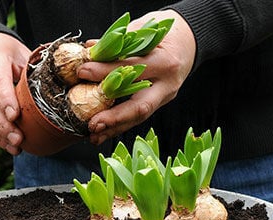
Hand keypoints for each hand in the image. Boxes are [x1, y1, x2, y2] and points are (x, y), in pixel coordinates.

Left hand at [77, 10, 195, 144]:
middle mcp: (167, 84)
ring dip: (115, 128)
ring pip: (139, 117)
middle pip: (141, 106)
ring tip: (94, 136)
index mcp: (165, 62)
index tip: (82, 72)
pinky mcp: (160, 102)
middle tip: (92, 124)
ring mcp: (165, 96)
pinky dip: (120, 124)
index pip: (131, 69)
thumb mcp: (142, 29)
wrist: (189, 41)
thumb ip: (117, 42)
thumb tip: (89, 51)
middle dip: (115, 118)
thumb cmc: (165, 32)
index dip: (105, 71)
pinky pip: (139, 115)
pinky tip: (104, 131)